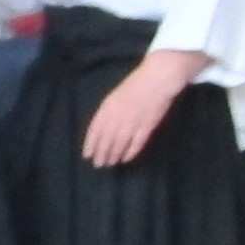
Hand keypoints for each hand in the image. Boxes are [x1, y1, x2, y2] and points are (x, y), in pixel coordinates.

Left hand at [80, 50, 203, 167]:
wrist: (157, 79)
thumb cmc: (135, 85)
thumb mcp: (114, 96)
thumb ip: (107, 112)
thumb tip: (100, 129)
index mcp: (107, 107)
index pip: (95, 130)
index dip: (91, 144)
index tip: (87, 155)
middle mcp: (118, 116)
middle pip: (107, 139)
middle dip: (101, 153)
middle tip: (98, 164)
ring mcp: (133, 121)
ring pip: (120, 143)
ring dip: (114, 154)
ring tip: (110, 164)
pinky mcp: (148, 125)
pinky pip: (137, 142)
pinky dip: (130, 152)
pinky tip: (125, 159)